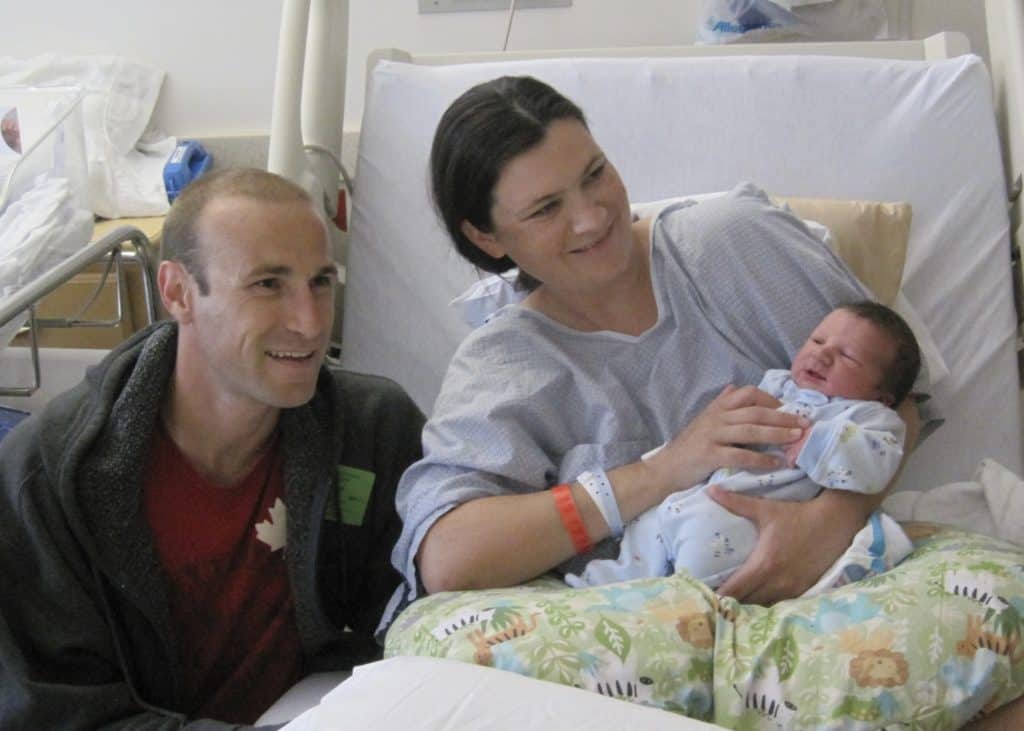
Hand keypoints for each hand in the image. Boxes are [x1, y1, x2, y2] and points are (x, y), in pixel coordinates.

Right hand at [645, 385, 806, 493]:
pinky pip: (740, 455)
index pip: (748, 393)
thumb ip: (720, 404)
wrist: (665, 468)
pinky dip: (760, 460)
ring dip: (777, 434)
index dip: (771, 399)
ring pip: (751, 431)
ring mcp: (712, 436)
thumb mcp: (703, 420)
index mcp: (717, 408)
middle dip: (783, 417)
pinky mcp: (709, 455)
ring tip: (797, 438)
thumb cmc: (688, 446)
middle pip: (755, 412)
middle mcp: (716, 418)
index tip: (788, 408)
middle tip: (805, 423)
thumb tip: (733, 387)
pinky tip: (775, 463)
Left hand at [709, 485, 866, 603]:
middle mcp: (776, 582)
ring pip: (763, 608)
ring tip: (733, 605)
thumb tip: (711, 490)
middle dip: (729, 605)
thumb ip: (735, 502)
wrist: (835, 522)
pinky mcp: (803, 591)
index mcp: (763, 565)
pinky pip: (780, 605)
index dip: (717, 597)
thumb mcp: (765, 509)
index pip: (733, 591)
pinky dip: (767, 606)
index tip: (703, 598)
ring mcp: (791, 589)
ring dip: (748, 608)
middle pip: (745, 605)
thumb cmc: (797, 515)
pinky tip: (758, 603)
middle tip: (714, 603)